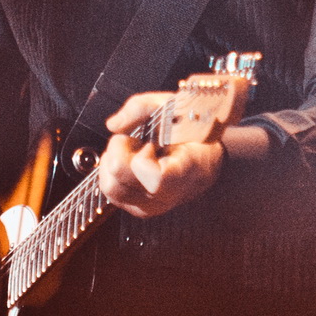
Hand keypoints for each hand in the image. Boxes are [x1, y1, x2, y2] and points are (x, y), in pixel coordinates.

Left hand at [98, 91, 224, 218]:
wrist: (206, 154)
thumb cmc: (191, 130)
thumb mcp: (171, 105)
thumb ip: (140, 108)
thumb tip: (114, 125)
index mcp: (186, 171)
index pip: (155, 179)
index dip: (142, 157)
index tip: (152, 144)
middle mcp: (169, 196)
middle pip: (118, 180)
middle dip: (120, 152)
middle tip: (138, 141)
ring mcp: (153, 206)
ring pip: (109, 188)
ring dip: (115, 162)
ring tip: (135, 152)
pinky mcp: (140, 209)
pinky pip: (110, 193)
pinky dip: (113, 173)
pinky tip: (131, 162)